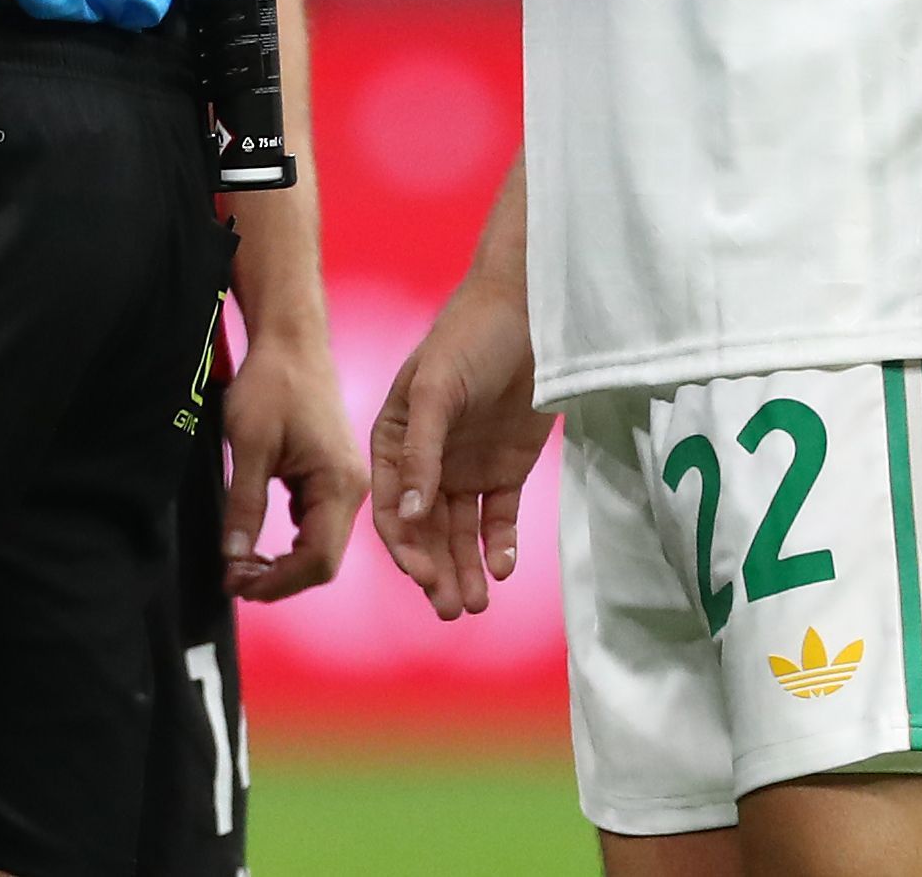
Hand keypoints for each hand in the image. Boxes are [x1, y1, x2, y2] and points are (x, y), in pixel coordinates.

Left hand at [220, 319, 362, 601]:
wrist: (290, 341)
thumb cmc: (272, 384)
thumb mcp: (248, 445)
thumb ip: (244, 504)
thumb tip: (233, 558)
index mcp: (339, 484)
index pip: (319, 560)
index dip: (277, 582)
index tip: (235, 583)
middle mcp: (352, 489)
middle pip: (322, 559)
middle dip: (278, 578)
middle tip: (232, 579)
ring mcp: (344, 483)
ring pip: (319, 544)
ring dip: (281, 562)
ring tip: (239, 564)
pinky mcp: (331, 476)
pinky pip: (315, 523)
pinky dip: (287, 541)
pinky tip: (257, 541)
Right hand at [370, 270, 551, 619]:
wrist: (531, 312)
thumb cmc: (470, 337)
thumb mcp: (437, 389)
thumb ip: (421, 453)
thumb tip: (407, 517)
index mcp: (395, 441)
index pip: (391, 507)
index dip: (403, 546)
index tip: (422, 577)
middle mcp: (426, 462)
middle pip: (425, 530)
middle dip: (436, 571)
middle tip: (452, 609)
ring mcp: (465, 468)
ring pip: (460, 533)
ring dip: (464, 569)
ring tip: (475, 606)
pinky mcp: (505, 470)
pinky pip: (498, 518)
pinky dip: (498, 546)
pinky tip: (501, 568)